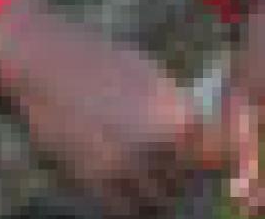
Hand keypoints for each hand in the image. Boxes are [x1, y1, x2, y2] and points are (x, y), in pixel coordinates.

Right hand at [0, 0, 229, 217]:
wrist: (47, 62)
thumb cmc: (100, 61)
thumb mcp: (153, 77)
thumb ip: (179, 111)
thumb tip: (201, 135)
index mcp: (180, 118)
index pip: (217, 159)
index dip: (210, 163)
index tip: (198, 162)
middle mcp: (159, 147)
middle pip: (186, 183)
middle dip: (176, 178)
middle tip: (161, 166)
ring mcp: (126, 167)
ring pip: (158, 201)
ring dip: (153, 193)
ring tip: (138, 175)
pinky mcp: (94, 181)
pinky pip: (125, 209)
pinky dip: (128, 203)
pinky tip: (119, 185)